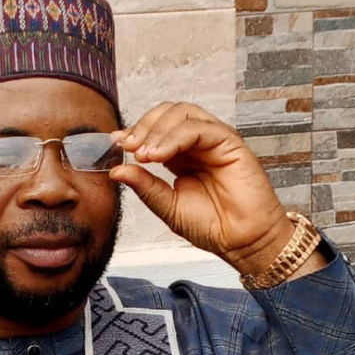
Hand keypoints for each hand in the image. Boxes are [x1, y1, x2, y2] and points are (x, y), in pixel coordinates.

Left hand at [109, 102, 295, 275]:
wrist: (240, 241)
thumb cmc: (211, 226)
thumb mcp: (167, 207)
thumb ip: (144, 186)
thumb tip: (117, 170)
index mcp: (181, 156)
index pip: (156, 129)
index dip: (135, 131)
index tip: (114, 143)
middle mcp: (197, 144)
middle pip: (168, 113)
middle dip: (144, 126)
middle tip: (128, 146)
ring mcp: (214, 140)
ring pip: (183, 113)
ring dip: (157, 130)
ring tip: (144, 154)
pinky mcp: (230, 142)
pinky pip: (199, 128)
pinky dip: (175, 137)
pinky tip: (159, 155)